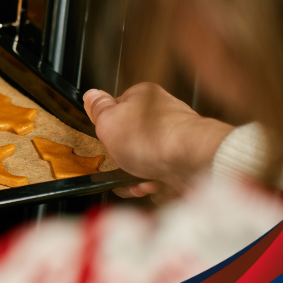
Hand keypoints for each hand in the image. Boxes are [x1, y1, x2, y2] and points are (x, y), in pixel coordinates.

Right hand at [83, 82, 232, 196]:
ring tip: (135, 180)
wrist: (191, 162)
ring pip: (145, 159)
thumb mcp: (108, 121)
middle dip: (122, 157)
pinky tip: (151, 185)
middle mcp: (162, 113)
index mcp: (142, 96)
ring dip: (136, 174)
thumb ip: (97, 110)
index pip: (116, 109)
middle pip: (130, 138)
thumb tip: (91, 96)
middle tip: (118, 163)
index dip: (107, 127)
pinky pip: (161, 174)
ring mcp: (175, 137)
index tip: (104, 138)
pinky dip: (153, 183)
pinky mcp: (185, 160)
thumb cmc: (152, 138)